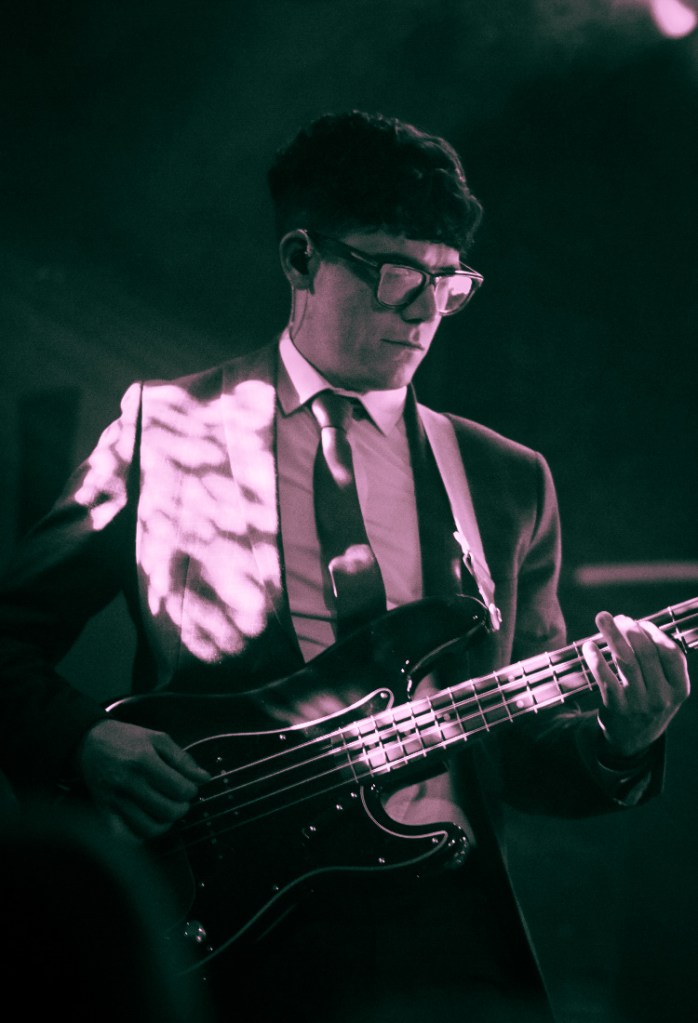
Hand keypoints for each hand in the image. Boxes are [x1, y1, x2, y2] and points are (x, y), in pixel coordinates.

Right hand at [77, 719, 210, 840]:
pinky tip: (148, 821)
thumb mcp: (157, 739)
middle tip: (180, 801)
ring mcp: (114, 800)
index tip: (190, 788)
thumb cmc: (127, 739)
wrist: (89, 743)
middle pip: (167, 811)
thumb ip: (183, 759)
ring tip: (167, 811)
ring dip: (165, 823)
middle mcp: (128, 782)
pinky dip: (142, 835)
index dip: (191, 791)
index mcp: (143, 760)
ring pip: (149, 828)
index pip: (179, 789)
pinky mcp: (103, 812)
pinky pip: (127, 836)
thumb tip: (204, 778)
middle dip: (182, 808)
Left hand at [582, 611, 689, 758]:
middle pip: (646, 653)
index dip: (655, 633)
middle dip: (631, 629)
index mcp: (679, 689)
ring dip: (612, 635)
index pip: (672, 653)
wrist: (631, 741)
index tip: (641, 622)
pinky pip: (605, 678)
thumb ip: (660, 663)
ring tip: (602, 618)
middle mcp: (662, 697)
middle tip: (618, 618)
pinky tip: (589, 646)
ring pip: (625, 661)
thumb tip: (637, 624)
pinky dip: (596, 660)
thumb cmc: (648, 703)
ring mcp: (640, 703)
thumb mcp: (666, 689)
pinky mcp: (617, 708)